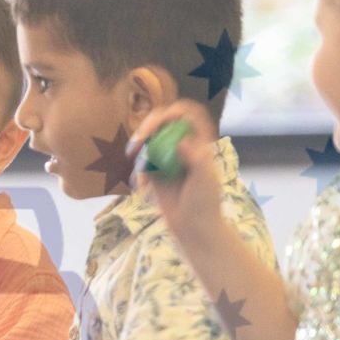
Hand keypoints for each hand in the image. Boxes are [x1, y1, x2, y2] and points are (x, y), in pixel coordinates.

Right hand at [129, 100, 225, 243]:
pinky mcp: (156, 173)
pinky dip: (138, 172)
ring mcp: (168, 159)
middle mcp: (183, 146)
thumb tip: (182, 142)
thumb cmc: (204, 204)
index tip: (163, 120)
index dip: (175, 111)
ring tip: (135, 161)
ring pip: (148, 142)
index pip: (189, 115)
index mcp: (199, 142)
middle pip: (163, 124)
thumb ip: (196, 158)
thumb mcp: (205, 179)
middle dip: (147, 127)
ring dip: (138, 149)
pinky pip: (141, 164)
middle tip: (139, 140)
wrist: (194, 228)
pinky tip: (141, 187)